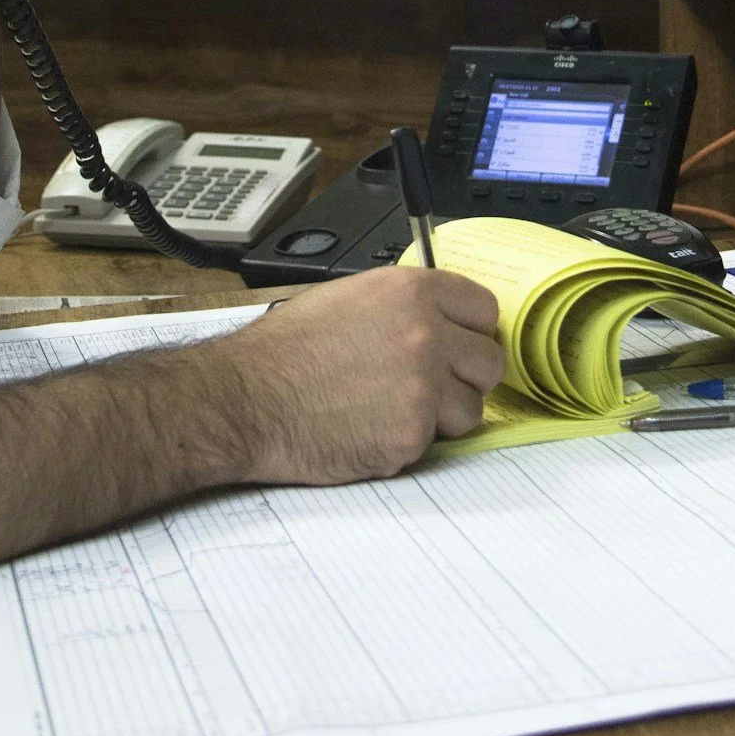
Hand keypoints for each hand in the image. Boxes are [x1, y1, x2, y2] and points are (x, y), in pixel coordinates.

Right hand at [214, 266, 505, 484]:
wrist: (246, 400)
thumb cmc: (284, 351)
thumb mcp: (347, 298)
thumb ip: (403, 306)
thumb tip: (440, 319)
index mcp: (411, 292)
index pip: (485, 310)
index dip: (470, 331)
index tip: (458, 344)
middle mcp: (426, 335)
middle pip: (488, 362)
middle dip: (464, 376)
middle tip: (430, 384)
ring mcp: (423, 388)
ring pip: (472, 408)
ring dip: (443, 414)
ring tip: (394, 409)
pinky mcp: (411, 436)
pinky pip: (434, 443)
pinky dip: (408, 441)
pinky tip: (370, 429)